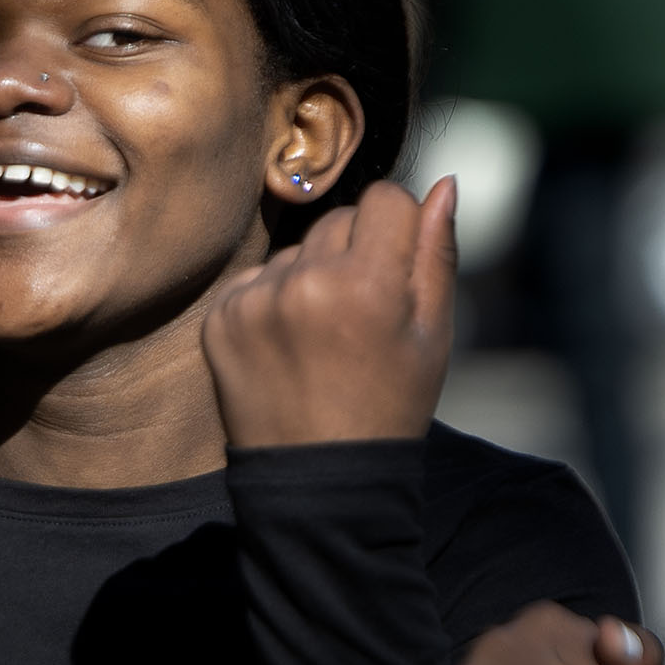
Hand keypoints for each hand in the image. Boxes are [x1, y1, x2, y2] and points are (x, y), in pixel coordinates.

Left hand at [202, 177, 456, 447]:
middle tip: (362, 316)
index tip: (397, 273)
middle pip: (337, 218)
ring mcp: (255, 301)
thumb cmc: (390, 407)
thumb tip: (444, 182)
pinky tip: (290, 348)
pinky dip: (273, 302)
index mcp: (367, 285)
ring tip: (324, 339)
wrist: (320, 483)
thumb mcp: (432, 336)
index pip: (385, 197)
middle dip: (355, 252)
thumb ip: (437, 253)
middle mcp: (305, 283)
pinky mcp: (221, 319)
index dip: (398, 229)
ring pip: (297, 249)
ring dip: (312, 276)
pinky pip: (257, 278)